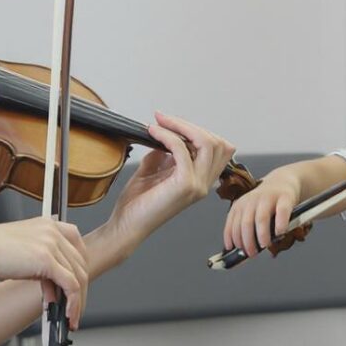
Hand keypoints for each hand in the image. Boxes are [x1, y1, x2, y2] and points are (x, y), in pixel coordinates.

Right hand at [0, 217, 90, 326]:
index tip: (76, 287)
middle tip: (74, 307)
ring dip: (77, 301)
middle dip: (80, 290)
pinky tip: (68, 315)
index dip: (79, 270)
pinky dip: (73, 304)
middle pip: (81, 264)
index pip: (77, 248)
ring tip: (70, 318)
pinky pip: (70, 285)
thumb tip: (52, 287)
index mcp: (49, 224)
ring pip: (79, 277)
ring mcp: (52, 244)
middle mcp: (54, 230)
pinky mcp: (47, 260)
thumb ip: (41, 264)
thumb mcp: (23, 252)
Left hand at [109, 112, 236, 239]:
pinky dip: (167, 135)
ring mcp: (197, 185)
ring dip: (181, 126)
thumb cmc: (137, 204)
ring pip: (207, 143)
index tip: (171, 123)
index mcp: (200, 181)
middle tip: (164, 119)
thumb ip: (165, 152)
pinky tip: (153, 132)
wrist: (126, 226)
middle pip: (217, 143)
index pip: (218, 148)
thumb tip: (165, 132)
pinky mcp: (185, 185)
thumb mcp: (153, 169)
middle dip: (190, 125)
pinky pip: (182, 149)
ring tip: (159, 123)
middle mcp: (204, 184)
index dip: (197, 131)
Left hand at [222, 166, 303, 257]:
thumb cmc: (266, 204)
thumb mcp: (251, 212)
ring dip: (261, 234)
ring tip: (264, 245)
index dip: (232, 238)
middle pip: (245, 223)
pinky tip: (279, 233)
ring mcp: (268, 198)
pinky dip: (280, 224)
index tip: (235, 250)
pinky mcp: (285, 198)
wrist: (283, 181)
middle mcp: (252, 201)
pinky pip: (281, 212)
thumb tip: (244, 251)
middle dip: (247, 241)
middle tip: (252, 253)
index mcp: (240, 205)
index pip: (232, 224)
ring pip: (261, 218)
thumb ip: (247, 229)